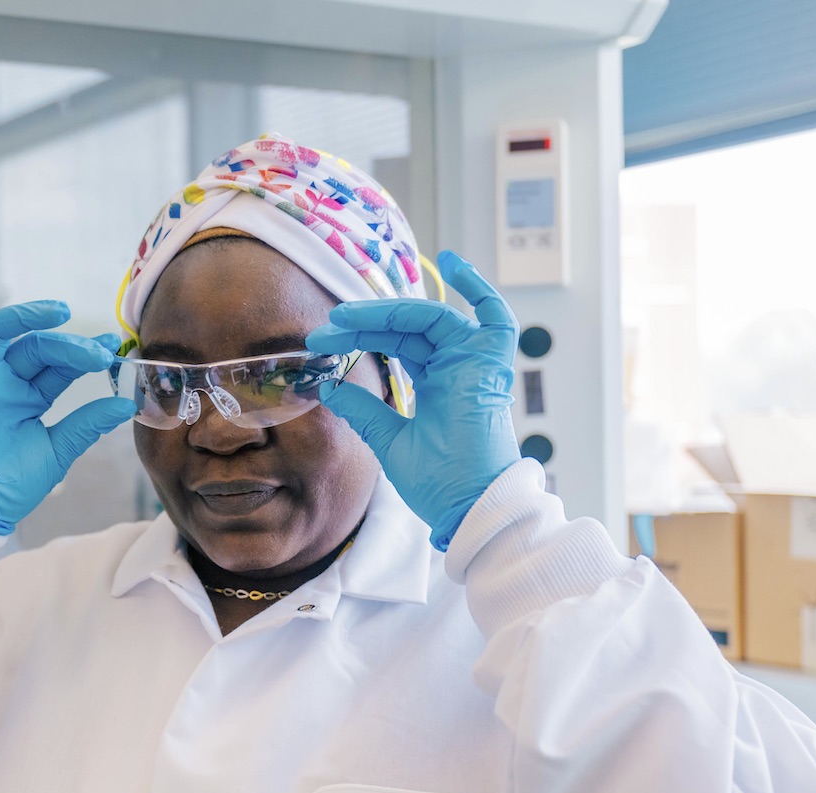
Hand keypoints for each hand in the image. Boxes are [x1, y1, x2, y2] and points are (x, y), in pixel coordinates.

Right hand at [0, 277, 136, 534]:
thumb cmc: (13, 485)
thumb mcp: (58, 450)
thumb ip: (86, 424)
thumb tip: (125, 404)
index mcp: (30, 396)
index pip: (60, 365)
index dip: (85, 354)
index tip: (112, 350)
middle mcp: (3, 381)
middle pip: (36, 347)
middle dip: (68, 345)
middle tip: (96, 351)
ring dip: (27, 316)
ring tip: (59, 311)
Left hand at [305, 251, 519, 550]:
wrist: (464, 508)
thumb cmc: (438, 483)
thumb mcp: (388, 440)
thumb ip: (363, 410)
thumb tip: (328, 386)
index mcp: (437, 385)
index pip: (396, 343)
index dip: (359, 337)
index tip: (321, 341)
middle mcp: (456, 368)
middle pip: (407, 328)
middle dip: (362, 325)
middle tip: (323, 331)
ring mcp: (474, 364)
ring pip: (430, 318)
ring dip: (387, 312)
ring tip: (345, 316)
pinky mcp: (490, 364)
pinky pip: (494, 316)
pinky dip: (478, 287)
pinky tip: (452, 262)